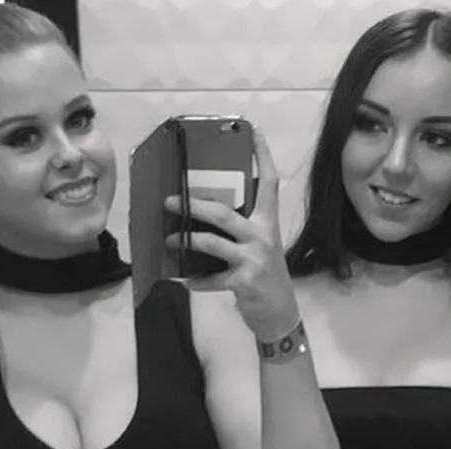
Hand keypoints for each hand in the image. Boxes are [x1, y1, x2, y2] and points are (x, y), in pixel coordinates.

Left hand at [165, 128, 299, 341]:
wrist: (280, 314)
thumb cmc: (267, 277)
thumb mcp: (262, 248)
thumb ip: (243, 230)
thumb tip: (207, 214)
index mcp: (268, 224)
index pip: (269, 184)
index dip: (263, 157)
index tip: (255, 132)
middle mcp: (263, 237)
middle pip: (224, 213)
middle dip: (193, 206)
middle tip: (170, 203)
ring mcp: (254, 260)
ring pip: (213, 243)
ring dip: (186, 241)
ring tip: (170, 241)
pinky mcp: (244, 282)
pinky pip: (211, 278)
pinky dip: (196, 281)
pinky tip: (185, 281)